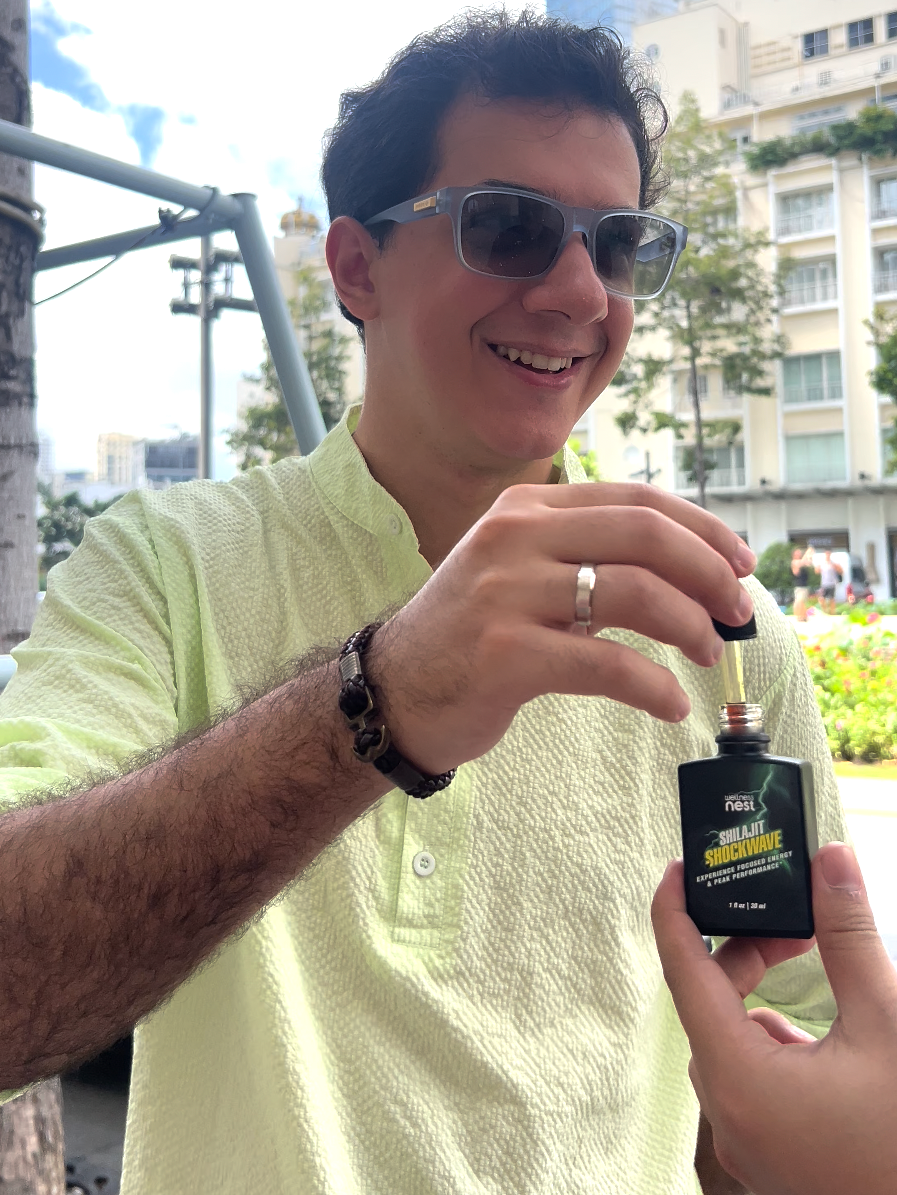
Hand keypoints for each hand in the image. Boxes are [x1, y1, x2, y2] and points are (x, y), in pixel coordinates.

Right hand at [370, 481, 754, 772]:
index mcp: (526, 508)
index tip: (739, 562)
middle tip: (738, 611)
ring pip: (635, 593)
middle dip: (709, 573)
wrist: (393, 690)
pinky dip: (653, 687)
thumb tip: (689, 572)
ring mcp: (506, 593)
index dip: (701, 528)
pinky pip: (606, 664)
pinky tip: (670, 705)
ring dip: (691, 627)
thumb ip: (587, 557)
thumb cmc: (471, 634)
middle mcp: (515, 536)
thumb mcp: (520, 570)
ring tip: (710, 655)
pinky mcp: (506, 655)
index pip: (635, 500)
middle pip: (645, 535)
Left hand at [652, 844, 896, 1194]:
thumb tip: (830, 860)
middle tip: (794, 921)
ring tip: (810, 966)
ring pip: (732, 1040)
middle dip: (746, 952)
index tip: (677, 869)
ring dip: (761, 996)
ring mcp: (745, 1137)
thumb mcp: (884, 1026)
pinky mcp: (767, 1151)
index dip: (674, 912)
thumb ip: (848, 939)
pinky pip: (751, 1077)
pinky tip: (821, 1037)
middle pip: (710, 1004)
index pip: (682, 973)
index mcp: (737, 1078)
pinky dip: (774, 1042)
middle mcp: (727, 1111)